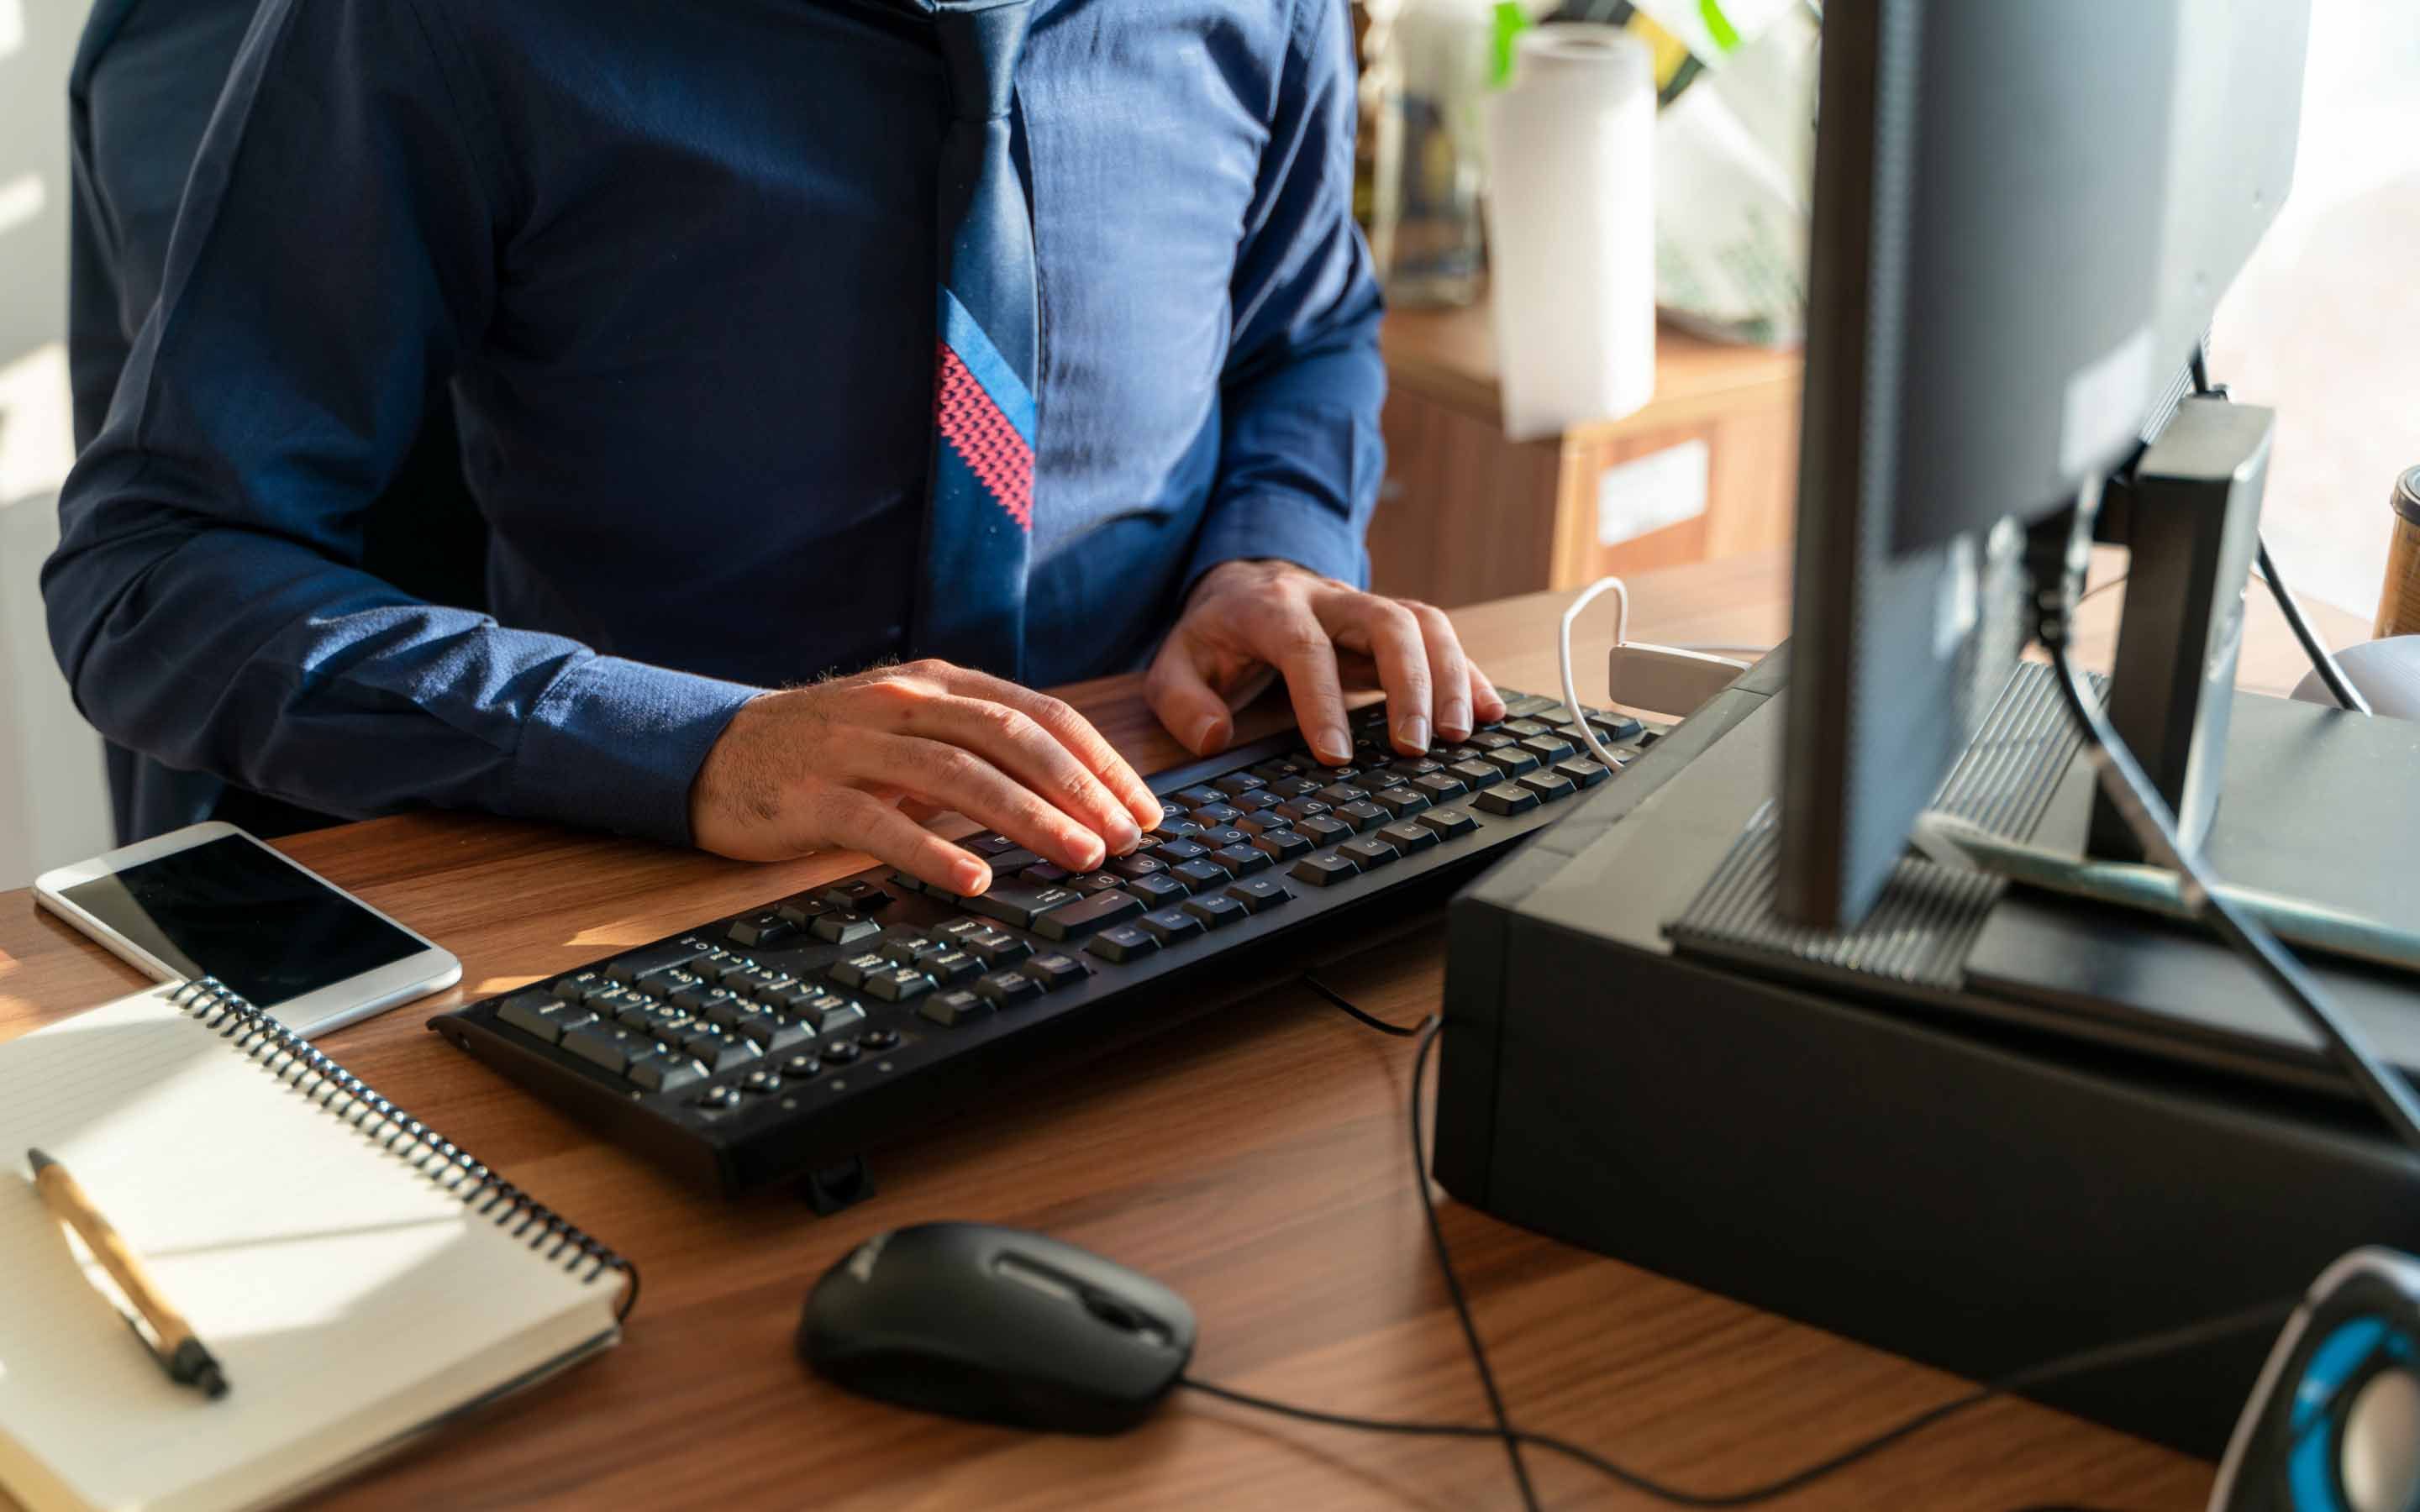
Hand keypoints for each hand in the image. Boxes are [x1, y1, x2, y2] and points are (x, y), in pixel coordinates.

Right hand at [689, 660, 1163, 892]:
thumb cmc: (826, 750)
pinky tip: (975, 882)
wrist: (708, 752)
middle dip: (1078, 788)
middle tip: (1125, 838)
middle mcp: (902, 702)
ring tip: (1078, 857)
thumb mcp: (907, 729)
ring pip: (957, 774)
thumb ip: (976, 745)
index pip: (1038, 713)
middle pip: (1008, 736)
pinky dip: (933, 851)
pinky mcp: (811, 794)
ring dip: (1026, 817)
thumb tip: (1071, 791)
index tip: (1143, 807)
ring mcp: (855, 746)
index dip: (1099, 760)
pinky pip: (880, 822)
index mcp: (936, 683)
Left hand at [1146, 559, 1504, 764]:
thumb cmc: (1217, 635)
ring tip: (1460, 736)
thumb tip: (1213, 735)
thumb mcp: (1175, 663)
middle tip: (1415, 747)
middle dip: (1408, 683)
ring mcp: (1367, 606)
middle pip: (1385, 623)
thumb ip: (1181, 700)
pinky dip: (1468, 673)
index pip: (1304, 648)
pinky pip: (1443, 636)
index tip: (1336, 756)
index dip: (1322, 700)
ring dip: (1449, 678)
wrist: (1246, 583)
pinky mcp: (1395, 621)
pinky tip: (1490, 711)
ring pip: (1424, 623)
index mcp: (1271, 608)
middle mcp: (1329, 598)